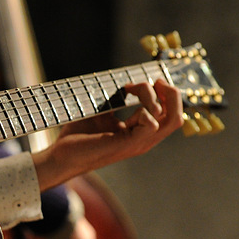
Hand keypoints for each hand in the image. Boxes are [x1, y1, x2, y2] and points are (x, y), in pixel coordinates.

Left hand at [32, 79, 182, 191]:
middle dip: (171, 93)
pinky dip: (144, 110)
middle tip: (153, 82)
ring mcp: (137, 144)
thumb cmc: (78, 137)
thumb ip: (118, 102)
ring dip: (152, 96)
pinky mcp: (126, 144)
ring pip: (170, 119)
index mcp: (140, 134)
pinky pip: (151, 125)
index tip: (134, 84)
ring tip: (130, 90)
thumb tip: (126, 85)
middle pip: (177, 117)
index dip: (160, 93)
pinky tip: (126, 105)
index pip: (169, 114)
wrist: (61, 156)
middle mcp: (143, 140)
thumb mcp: (102, 114)